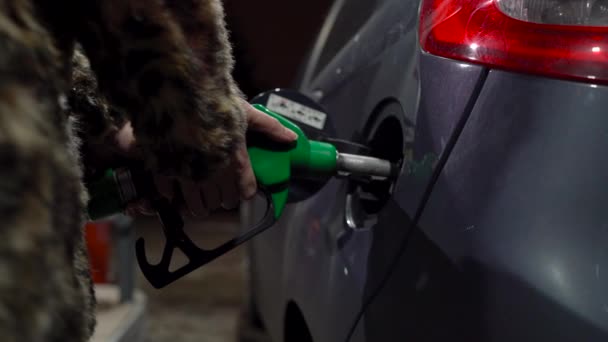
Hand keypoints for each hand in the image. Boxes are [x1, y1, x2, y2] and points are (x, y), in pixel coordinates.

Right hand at [151, 100, 296, 216]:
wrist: (180, 92)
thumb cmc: (216, 101)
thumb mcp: (247, 112)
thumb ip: (270, 127)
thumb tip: (292, 139)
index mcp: (236, 158)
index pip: (246, 189)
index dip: (246, 193)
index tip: (244, 194)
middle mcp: (215, 171)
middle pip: (223, 199)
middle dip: (224, 200)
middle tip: (222, 200)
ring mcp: (189, 172)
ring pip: (198, 202)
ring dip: (201, 206)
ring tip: (201, 209)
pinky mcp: (165, 169)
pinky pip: (169, 192)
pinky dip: (171, 195)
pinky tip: (172, 194)